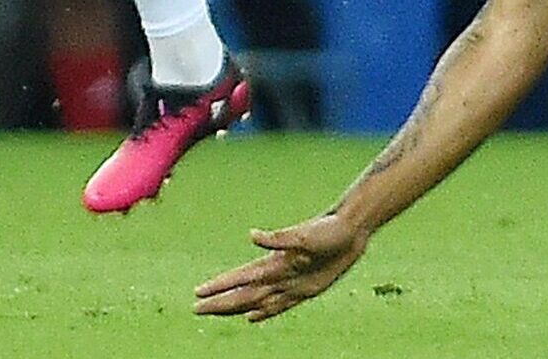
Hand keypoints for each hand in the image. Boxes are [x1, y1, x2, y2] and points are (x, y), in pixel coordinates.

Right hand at [193, 213, 370, 322]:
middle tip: (195, 309)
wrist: (352, 230)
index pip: (239, 278)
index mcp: (273, 263)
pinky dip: (263, 314)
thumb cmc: (329, 229)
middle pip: (242, 294)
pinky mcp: (304, 291)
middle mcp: (277, 276)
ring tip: (213, 312)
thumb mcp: (305, 234)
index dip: (219, 286)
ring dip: (233, 309)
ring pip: (255, 302)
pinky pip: (278, 307)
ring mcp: (289, 284)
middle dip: (219, 302)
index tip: (197, 292)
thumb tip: (252, 234)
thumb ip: (278, 238)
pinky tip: (251, 318)